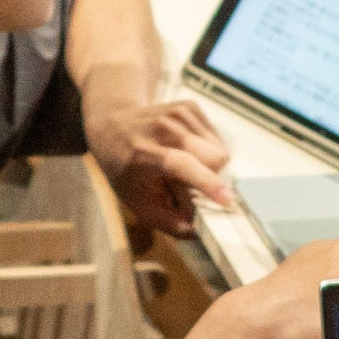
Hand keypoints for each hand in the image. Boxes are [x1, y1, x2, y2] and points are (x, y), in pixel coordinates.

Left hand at [87, 88, 233, 236]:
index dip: (205, 182)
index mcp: (142, 153)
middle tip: (188, 186)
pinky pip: (216, 139)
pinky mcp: (190, 106)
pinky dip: (207, 151)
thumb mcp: (134, 200)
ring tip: (183, 167)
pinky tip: (186, 151)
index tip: (226, 199)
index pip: (180, 165)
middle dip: (210, 179)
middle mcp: (162, 128)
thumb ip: (165, 221)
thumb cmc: (123, 166)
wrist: (112, 122)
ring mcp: (177, 113)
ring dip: (209, 166)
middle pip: (213, 158)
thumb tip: (197, 232)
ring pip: (219, 150)